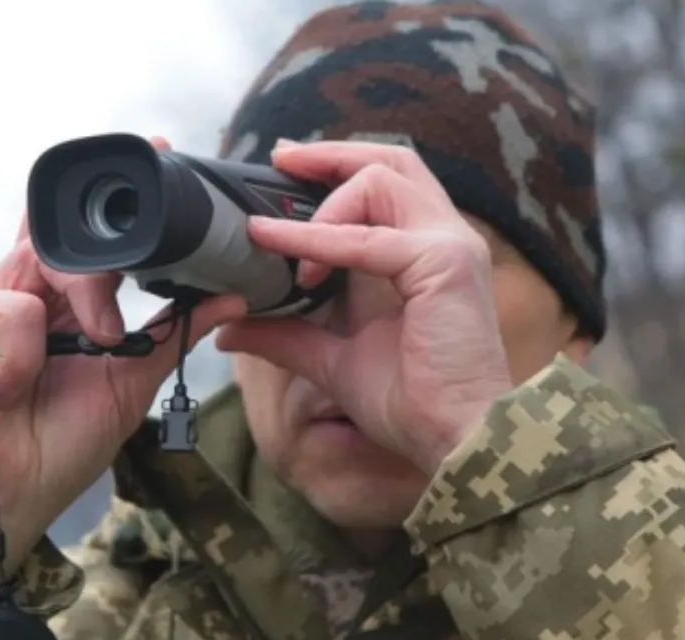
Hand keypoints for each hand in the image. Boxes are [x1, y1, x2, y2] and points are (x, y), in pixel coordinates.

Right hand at [0, 138, 246, 585]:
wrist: (13, 495)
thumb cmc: (61, 442)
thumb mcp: (133, 381)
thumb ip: (174, 332)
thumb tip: (232, 296)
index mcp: (63, 299)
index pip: (86, 229)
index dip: (118, 192)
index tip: (166, 148)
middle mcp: (25, 289)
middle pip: (70, 235)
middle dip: (105, 269)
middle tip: (107, 332)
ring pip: (45, 260)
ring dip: (79, 311)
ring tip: (73, 360)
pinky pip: (11, 308)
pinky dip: (24, 354)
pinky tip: (14, 387)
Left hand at [215, 140, 513, 474]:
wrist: (455, 440)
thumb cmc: (412, 403)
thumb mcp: (333, 359)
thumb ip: (286, 336)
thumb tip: (229, 328)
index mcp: (429, 252)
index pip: (388, 184)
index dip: (336, 168)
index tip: (283, 168)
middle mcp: (447, 237)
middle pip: (393, 161)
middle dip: (331, 154)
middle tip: (279, 158)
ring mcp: (450, 245)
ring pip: (382, 180)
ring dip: (323, 203)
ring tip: (280, 242)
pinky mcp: (443, 263)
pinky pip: (367, 237)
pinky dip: (315, 237)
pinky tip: (276, 242)